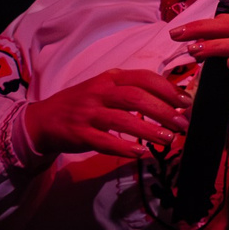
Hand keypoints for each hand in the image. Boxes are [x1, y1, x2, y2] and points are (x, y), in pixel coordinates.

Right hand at [19, 68, 190, 158]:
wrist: (42, 120)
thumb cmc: (84, 104)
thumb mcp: (106, 89)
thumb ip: (133, 91)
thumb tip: (173, 101)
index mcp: (110, 79)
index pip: (144, 78)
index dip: (167, 89)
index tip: (186, 102)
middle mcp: (98, 93)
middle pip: (136, 97)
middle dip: (163, 111)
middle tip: (182, 124)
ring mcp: (87, 113)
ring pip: (122, 119)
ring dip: (148, 130)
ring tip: (168, 139)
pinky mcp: (78, 134)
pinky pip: (103, 141)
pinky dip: (123, 147)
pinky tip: (140, 152)